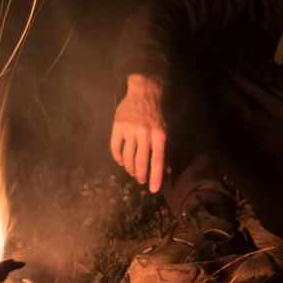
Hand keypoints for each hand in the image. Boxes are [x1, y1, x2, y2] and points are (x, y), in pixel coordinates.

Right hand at [110, 74, 167, 193]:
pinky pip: (115, 148)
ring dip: (129, 169)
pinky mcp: (117, 126)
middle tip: (142, 181)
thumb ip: (165, 151)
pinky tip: (121, 161)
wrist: (144, 92)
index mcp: (159, 136)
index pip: (157, 161)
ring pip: (127, 158)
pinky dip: (118, 158)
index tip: (153, 190)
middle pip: (141, 162)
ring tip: (132, 172)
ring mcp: (130, 130)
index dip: (155, 177)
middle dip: (141, 176)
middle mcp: (144, 134)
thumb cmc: (157, 114)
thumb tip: (167, 171)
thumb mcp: (165, 131)